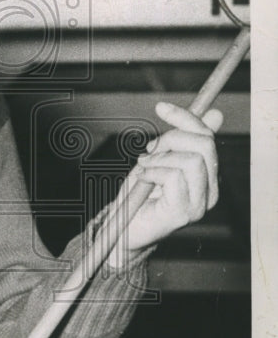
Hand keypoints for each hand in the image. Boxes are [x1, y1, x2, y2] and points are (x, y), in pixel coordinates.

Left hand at [109, 101, 222, 265]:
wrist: (123, 230)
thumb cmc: (139, 196)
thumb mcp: (160, 159)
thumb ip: (182, 140)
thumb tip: (215, 113)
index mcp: (207, 177)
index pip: (207, 137)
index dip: (185, 118)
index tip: (160, 107)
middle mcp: (210, 191)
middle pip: (204, 145)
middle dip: (171, 138)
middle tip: (149, 149)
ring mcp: (199, 204)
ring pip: (191, 160)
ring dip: (160, 158)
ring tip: (145, 169)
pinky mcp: (184, 213)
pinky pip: (174, 176)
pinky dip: (153, 172)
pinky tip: (143, 180)